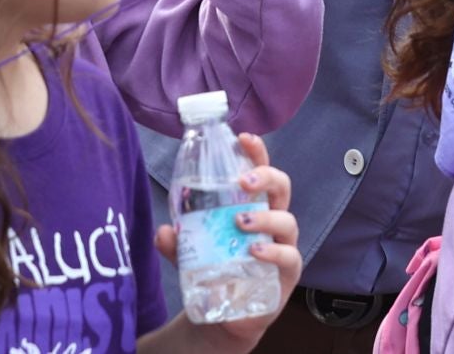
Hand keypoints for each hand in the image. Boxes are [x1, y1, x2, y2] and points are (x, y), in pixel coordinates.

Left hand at [155, 133, 300, 351]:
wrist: (224, 315)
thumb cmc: (215, 270)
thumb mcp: (189, 254)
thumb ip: (176, 243)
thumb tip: (163, 231)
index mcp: (253, 205)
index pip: (260, 171)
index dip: (256, 152)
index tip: (244, 138)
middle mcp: (273, 221)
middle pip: (282, 188)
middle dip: (266, 177)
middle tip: (243, 182)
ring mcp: (284, 246)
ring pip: (287, 221)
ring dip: (265, 217)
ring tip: (241, 222)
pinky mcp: (287, 274)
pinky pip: (289, 257)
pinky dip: (274, 252)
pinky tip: (255, 251)